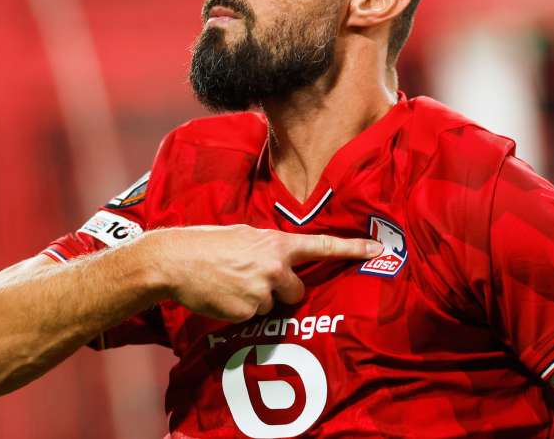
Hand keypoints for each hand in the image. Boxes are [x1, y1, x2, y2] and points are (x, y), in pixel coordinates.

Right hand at [139, 225, 382, 321]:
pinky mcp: (247, 311)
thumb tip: (283, 262)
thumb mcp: (244, 236)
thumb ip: (269, 249)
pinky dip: (240, 311)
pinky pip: (253, 317)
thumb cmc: (207, 245)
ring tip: (230, 285)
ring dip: (257, 301)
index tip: (378, 250)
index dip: (352, 249)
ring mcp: (262, 290)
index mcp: (276, 243)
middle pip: (297, 289)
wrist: (175, 261)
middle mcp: (275, 266)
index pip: (322, 246)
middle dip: (280, 290)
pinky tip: (223, 297)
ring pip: (273, 305)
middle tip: (251, 279)